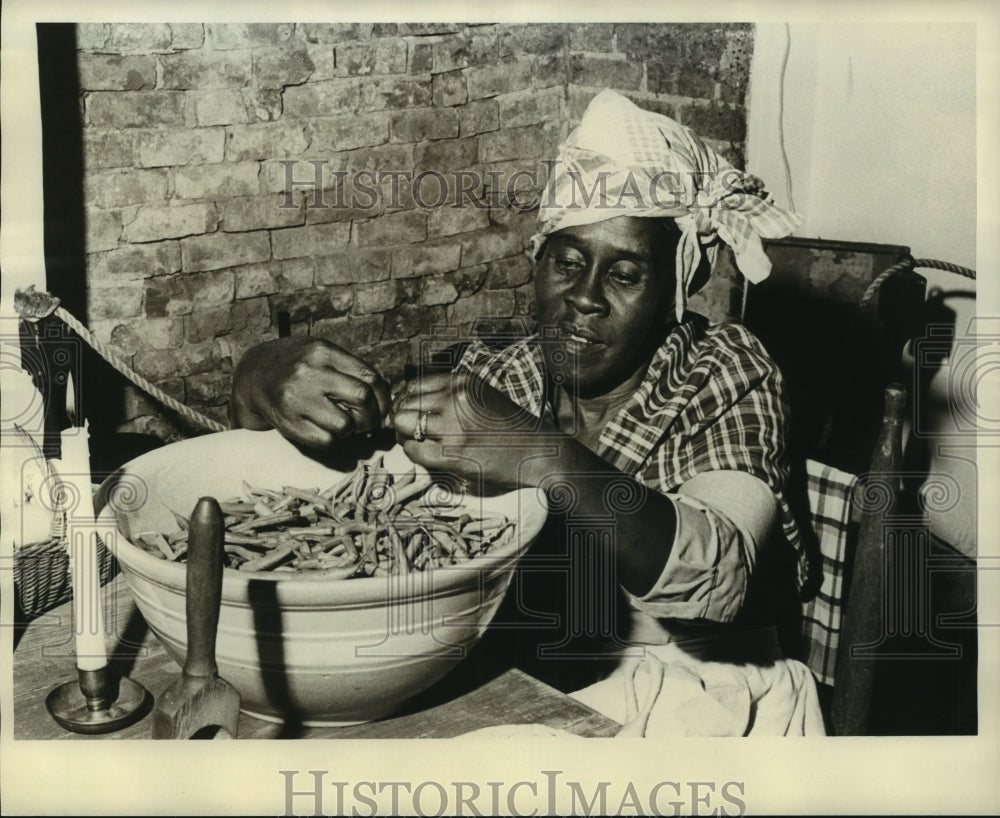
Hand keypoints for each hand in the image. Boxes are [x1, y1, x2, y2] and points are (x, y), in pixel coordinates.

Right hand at [231, 337, 389, 448]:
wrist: (255, 375)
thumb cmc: (298, 365)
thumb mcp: (322, 355)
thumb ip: (351, 370)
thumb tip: (384, 400)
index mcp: (322, 352)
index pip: (369, 377)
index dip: (383, 398)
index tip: (382, 408)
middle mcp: (308, 373)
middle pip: (361, 398)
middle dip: (371, 416)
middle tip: (366, 422)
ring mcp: (296, 399)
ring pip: (345, 425)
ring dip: (350, 430)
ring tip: (342, 424)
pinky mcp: (287, 423)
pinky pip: (325, 441)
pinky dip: (332, 440)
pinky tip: (324, 429)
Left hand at [392, 372, 547, 489]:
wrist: (538, 451)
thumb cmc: (511, 427)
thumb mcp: (482, 395)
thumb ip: (452, 393)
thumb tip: (413, 402)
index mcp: (462, 381)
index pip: (414, 386)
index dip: (408, 402)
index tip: (413, 414)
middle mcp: (454, 398)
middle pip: (404, 404)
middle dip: (403, 419)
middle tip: (411, 432)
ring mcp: (452, 426)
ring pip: (403, 425)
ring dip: (406, 436)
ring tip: (419, 443)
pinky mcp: (452, 453)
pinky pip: (414, 450)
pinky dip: (415, 454)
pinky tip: (429, 456)